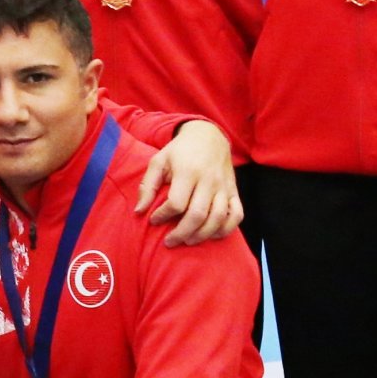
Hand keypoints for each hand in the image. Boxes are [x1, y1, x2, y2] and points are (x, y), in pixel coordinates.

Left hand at [139, 121, 242, 245]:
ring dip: (202, 235)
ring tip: (188, 241)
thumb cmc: (180, 151)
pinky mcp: (234, 191)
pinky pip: (237, 215)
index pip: (176, 202)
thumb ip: (147, 186)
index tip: (154, 220)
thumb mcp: (159, 161)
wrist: (209, 136)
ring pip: (218, 218)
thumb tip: (139, 211)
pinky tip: (212, 235)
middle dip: (181, 233)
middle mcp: (208, 180)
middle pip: (197, 214)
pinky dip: (226, 229)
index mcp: (187, 171)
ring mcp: (224, 187)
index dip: (163, 215)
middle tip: (169, 241)